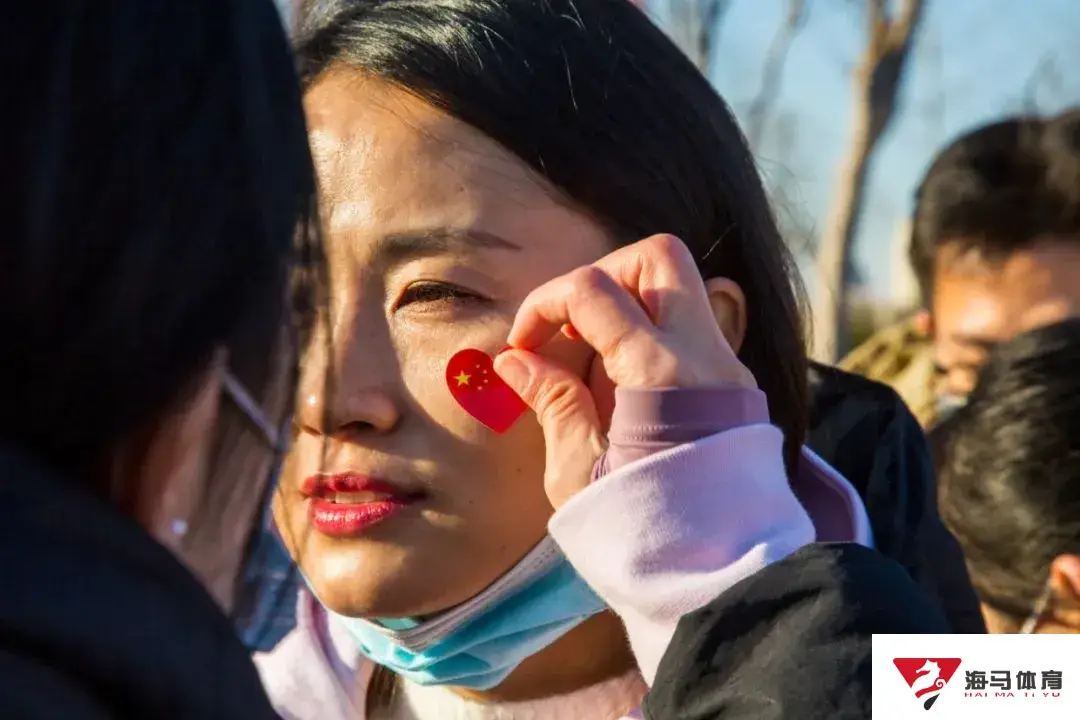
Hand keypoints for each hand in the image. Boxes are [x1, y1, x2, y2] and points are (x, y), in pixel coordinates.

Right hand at [494, 234, 754, 508]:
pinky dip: (652, 331)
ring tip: (592, 356)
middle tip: (569, 327)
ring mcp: (728, 368)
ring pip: (683, 286)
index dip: (543, 305)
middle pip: (658, 257)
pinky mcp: (735, 387)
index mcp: (660, 375)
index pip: (594, 290)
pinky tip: (621, 381)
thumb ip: (552, 402)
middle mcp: (705, 357)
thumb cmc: (642, 535)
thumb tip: (514, 359)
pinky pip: (693, 328)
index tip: (522, 346)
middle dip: (602, 276)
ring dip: (630, 300)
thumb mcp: (578, 473)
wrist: (721, 579)